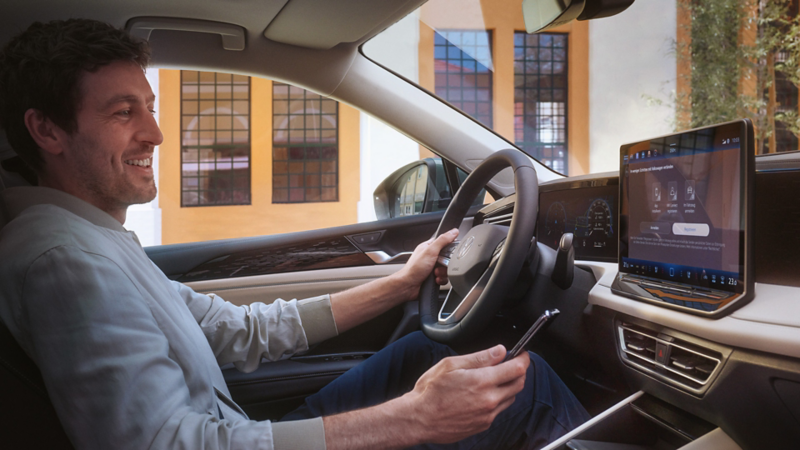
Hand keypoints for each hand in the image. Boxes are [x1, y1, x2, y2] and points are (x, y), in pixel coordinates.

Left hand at [395, 229, 458, 294]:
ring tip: (435, 273)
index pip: (443, 242)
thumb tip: (453, 232)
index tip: (452, 250)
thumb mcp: (430, 251)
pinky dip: (441, 279)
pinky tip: (435, 280)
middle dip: (446, 263)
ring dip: (442, 273)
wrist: (408, 286)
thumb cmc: (414, 268)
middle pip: (447, 257)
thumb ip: (443, 240)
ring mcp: (432, 267)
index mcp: (428, 247)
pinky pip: (444, 277)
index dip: (450, 245)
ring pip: (447, 268)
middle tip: (440, 265)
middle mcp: (430, 257)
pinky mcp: (434, 277)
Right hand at [402, 345, 528, 444]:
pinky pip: (499, 410)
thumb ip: (479, 358)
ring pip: (511, 398)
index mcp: (482, 382)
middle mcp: (489, 400)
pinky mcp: (483, 425)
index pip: (517, 369)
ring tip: (492, 379)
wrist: (419, 419)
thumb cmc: (430, 391)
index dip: (523, 358)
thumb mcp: (451, 365)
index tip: (522, 354)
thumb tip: (500, 351)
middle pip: (519, 384)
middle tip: (510, 364)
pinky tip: (482, 395)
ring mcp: (488, 415)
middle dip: (518, 372)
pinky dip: (497, 400)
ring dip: (508, 387)